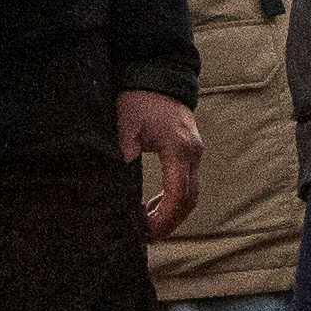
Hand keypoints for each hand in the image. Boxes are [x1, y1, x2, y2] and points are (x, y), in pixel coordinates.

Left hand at [121, 90, 201, 240]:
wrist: (157, 73)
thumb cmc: (139, 98)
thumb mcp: (125, 125)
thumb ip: (122, 154)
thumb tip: (116, 187)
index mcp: (178, 150)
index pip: (178, 195)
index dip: (164, 219)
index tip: (146, 232)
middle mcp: (192, 153)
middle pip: (189, 200)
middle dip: (170, 222)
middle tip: (148, 237)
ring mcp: (194, 151)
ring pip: (191, 193)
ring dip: (172, 212)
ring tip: (149, 225)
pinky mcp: (190, 150)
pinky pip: (187, 182)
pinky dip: (173, 198)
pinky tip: (154, 205)